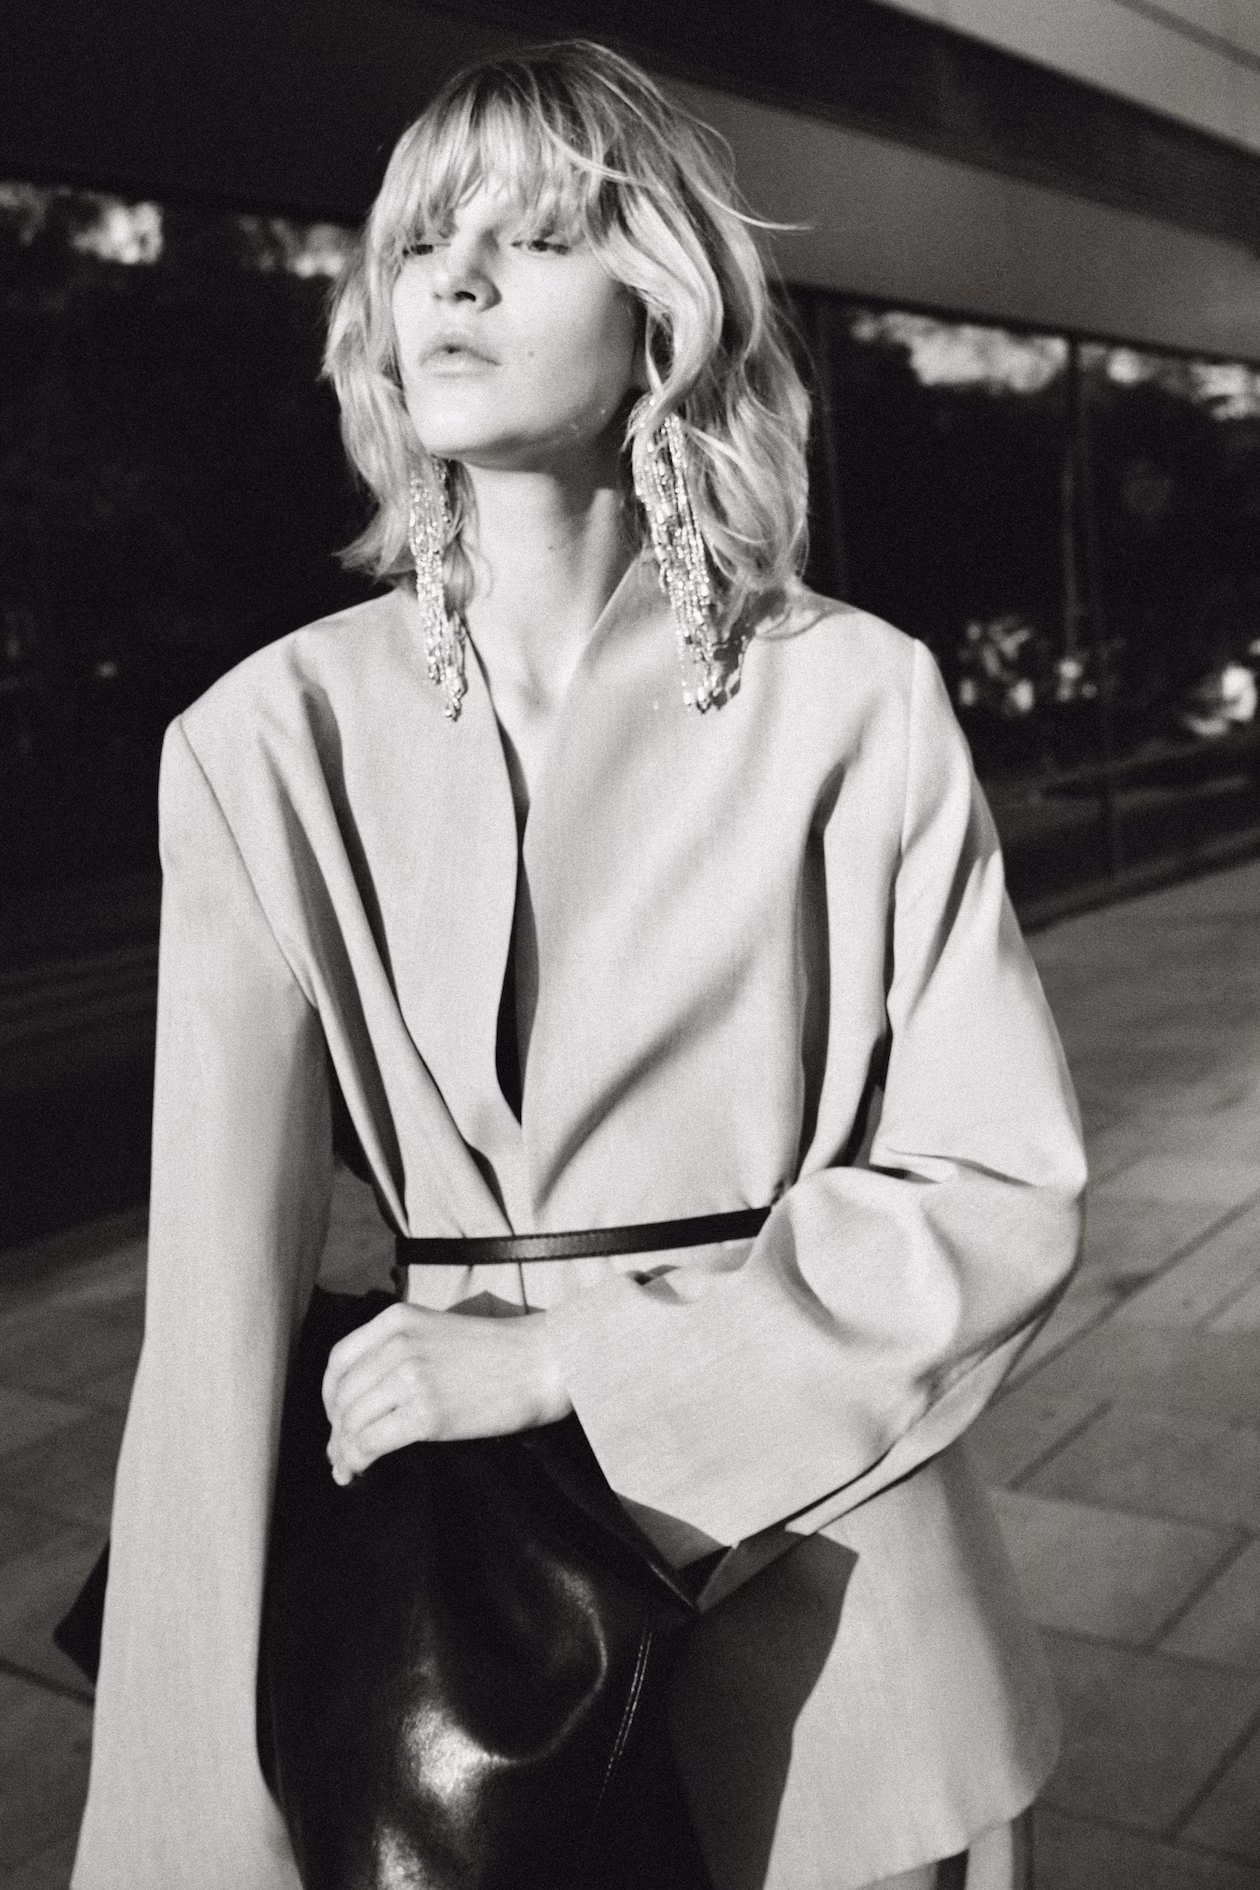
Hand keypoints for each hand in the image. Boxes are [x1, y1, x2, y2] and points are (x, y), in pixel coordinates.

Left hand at [321, 1302, 571, 1484]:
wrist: (542, 1361)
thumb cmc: (498, 1352)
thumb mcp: (438, 1332)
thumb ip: (400, 1351)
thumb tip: (363, 1399)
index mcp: (396, 1319)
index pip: (339, 1360)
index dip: (330, 1396)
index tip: (337, 1417)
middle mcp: (397, 1344)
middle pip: (342, 1396)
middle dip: (336, 1431)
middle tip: (340, 1454)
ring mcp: (411, 1377)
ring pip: (352, 1421)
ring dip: (344, 1450)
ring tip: (349, 1467)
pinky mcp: (426, 1414)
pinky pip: (371, 1442)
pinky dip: (358, 1460)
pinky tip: (362, 1470)